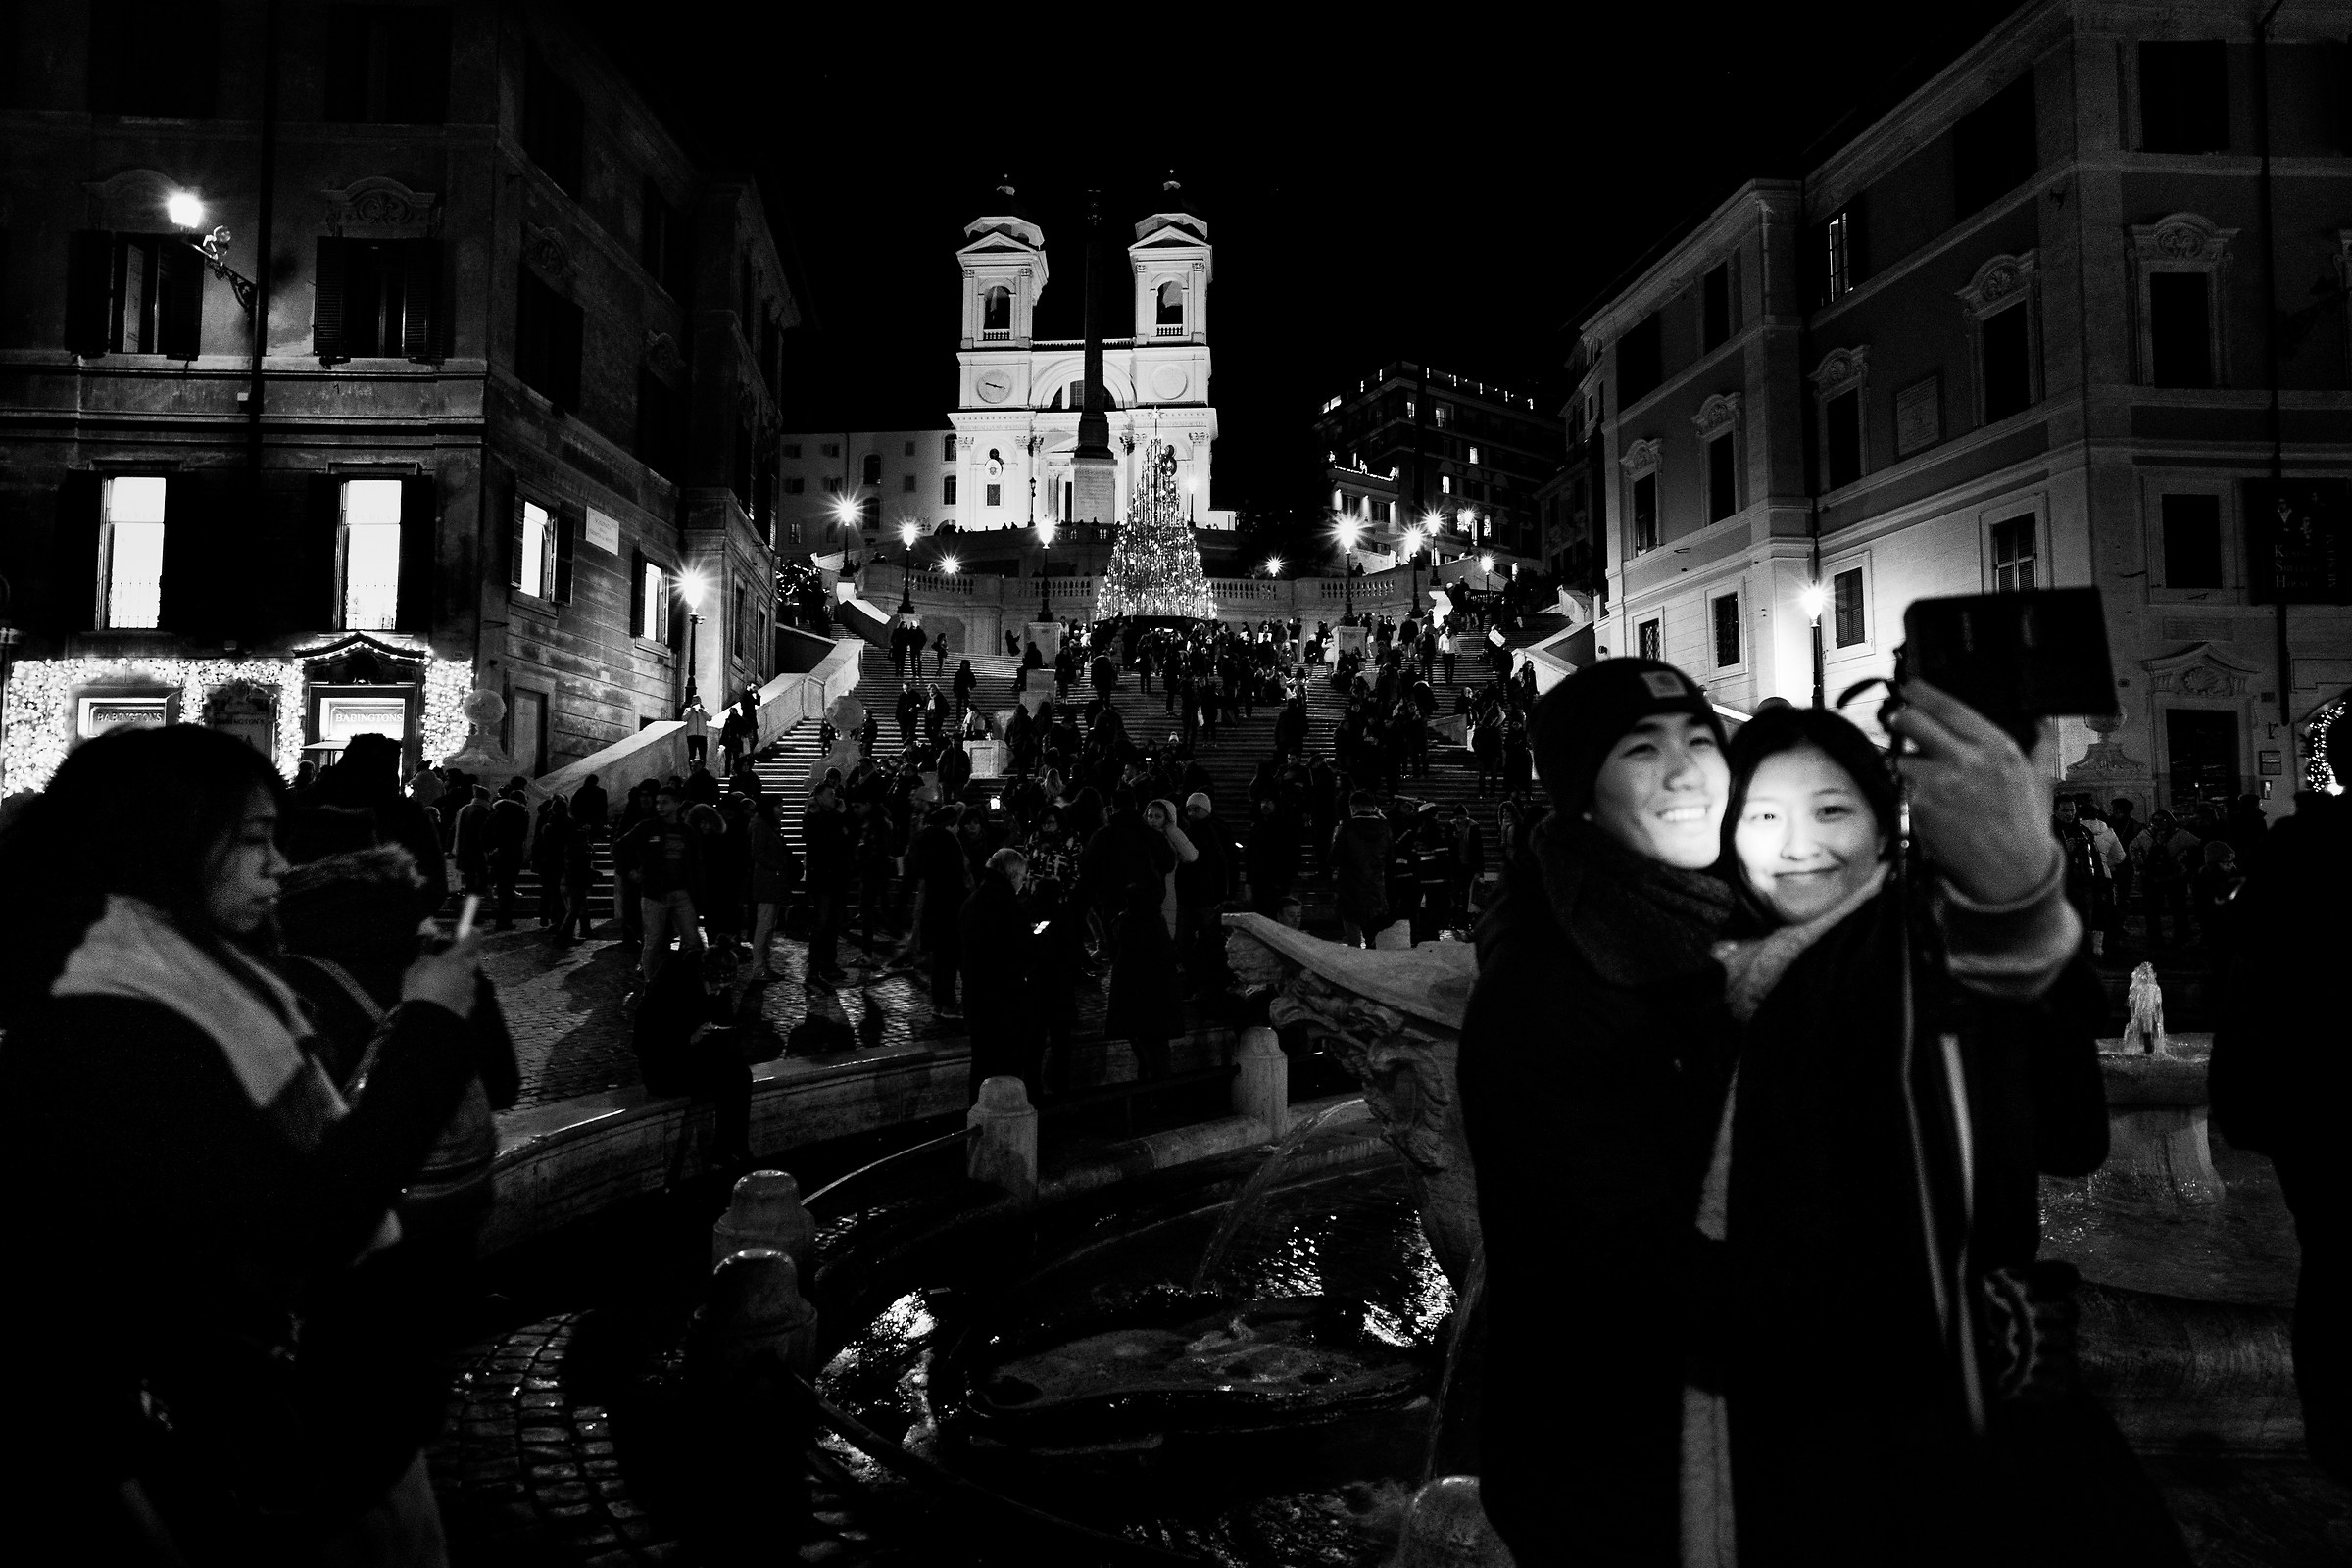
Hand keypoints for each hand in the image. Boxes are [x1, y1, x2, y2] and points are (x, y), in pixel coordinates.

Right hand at [402, 932, 483, 1015]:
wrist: (430, 1021)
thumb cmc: (421, 992)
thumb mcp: (415, 968)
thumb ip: (425, 956)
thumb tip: (429, 950)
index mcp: (456, 959)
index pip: (472, 939)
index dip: (472, 933)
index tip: (471, 930)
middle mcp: (468, 972)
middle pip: (474, 958)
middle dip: (467, 955)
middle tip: (453, 958)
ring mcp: (470, 989)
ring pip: (469, 977)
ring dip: (460, 976)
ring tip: (442, 983)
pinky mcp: (470, 1004)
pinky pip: (466, 993)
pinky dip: (458, 993)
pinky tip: (445, 997)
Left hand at [1885, 679, 2059, 905]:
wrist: (2011, 872)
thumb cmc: (2024, 827)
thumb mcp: (2040, 778)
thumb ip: (2041, 743)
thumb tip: (2045, 720)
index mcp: (1996, 746)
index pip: (1947, 706)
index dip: (1921, 692)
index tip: (1910, 687)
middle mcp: (1966, 759)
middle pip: (1912, 721)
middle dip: (1901, 719)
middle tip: (1901, 721)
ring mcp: (1939, 782)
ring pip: (1904, 758)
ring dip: (1910, 766)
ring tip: (1934, 784)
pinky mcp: (1920, 806)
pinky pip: (1904, 789)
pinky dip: (1912, 794)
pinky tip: (1934, 807)